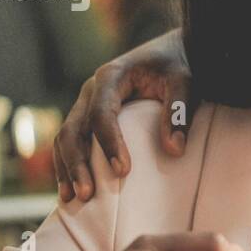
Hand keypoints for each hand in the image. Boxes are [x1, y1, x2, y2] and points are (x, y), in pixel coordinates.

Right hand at [53, 30, 193, 202]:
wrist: (172, 51)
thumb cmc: (180, 65)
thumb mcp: (185, 82)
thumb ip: (179, 112)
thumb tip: (174, 150)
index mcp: (112, 76)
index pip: (102, 114)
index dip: (109, 143)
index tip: (123, 171)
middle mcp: (91, 89)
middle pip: (74, 128)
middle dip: (77, 163)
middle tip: (87, 194)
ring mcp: (86, 102)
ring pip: (65, 137)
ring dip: (66, 169)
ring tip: (71, 199)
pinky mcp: (88, 115)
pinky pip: (71, 142)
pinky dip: (67, 165)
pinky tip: (69, 191)